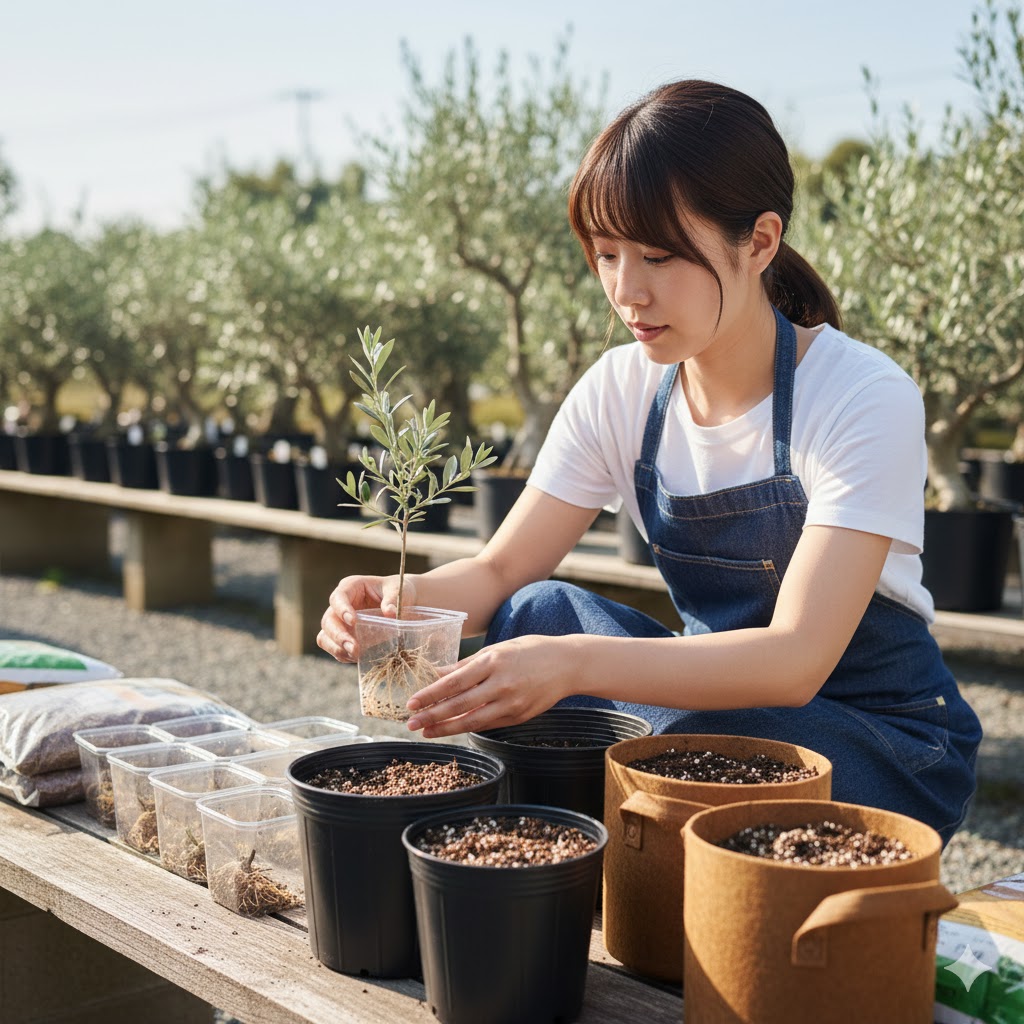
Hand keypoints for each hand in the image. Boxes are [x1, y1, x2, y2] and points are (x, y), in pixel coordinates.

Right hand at [316, 574, 415, 662]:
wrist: (404, 603)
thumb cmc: (399, 591)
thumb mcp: (398, 590)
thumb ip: (393, 599)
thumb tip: (390, 613)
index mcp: (351, 587)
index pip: (338, 597)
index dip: (342, 609)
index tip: (353, 621)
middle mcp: (340, 605)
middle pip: (328, 620)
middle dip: (338, 635)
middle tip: (354, 647)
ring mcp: (340, 622)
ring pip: (325, 636)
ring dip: (337, 648)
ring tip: (355, 655)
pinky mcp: (344, 637)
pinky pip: (335, 649)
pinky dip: (344, 655)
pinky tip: (358, 658)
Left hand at [404, 634, 576, 737]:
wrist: (567, 664)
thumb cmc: (530, 651)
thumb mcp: (497, 649)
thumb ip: (467, 664)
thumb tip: (437, 674)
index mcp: (494, 662)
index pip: (454, 682)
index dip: (431, 694)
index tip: (411, 703)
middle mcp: (501, 684)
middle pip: (459, 704)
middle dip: (432, 715)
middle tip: (411, 723)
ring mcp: (512, 703)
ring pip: (472, 721)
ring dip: (446, 728)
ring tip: (426, 732)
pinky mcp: (519, 717)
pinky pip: (488, 724)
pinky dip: (468, 727)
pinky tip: (452, 728)